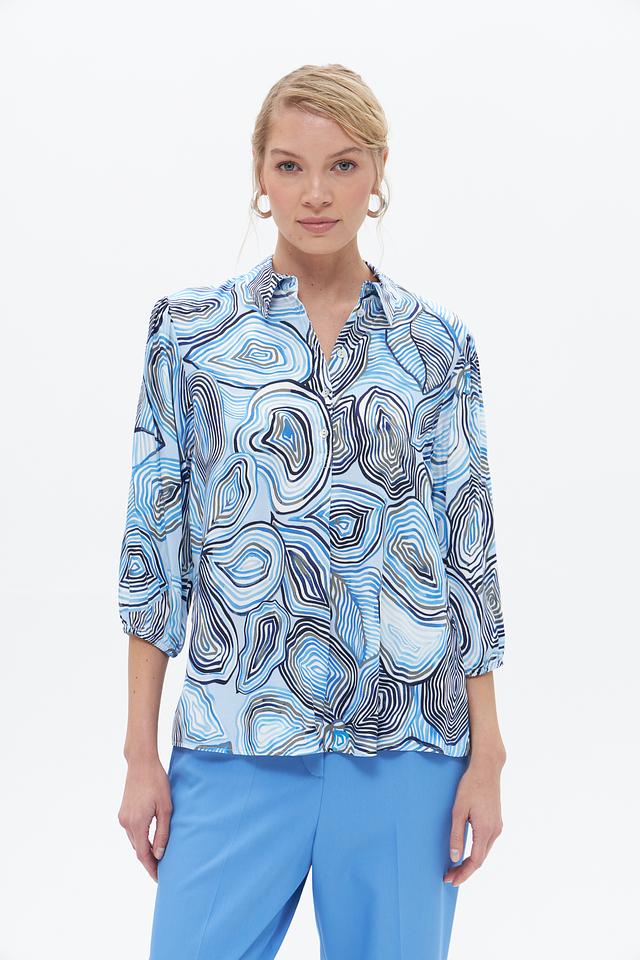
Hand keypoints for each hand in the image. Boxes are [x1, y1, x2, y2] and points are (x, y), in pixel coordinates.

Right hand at [118, 754, 172, 881]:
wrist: (141, 763)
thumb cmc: (157, 782)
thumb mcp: (166, 808)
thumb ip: (163, 833)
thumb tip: (159, 854)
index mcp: (137, 824)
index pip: (143, 854)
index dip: (151, 868)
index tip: (159, 879)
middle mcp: (126, 823)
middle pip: (137, 849)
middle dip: (149, 861)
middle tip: (162, 872)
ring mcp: (123, 817)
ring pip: (134, 841)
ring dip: (144, 850)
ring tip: (158, 858)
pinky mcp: (123, 812)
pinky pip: (132, 831)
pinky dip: (141, 839)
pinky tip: (150, 841)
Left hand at [443, 751, 504, 886]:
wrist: (487, 769)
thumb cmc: (470, 786)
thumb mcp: (458, 810)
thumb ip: (457, 834)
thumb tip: (455, 857)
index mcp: (485, 830)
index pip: (475, 861)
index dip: (463, 874)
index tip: (451, 881)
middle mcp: (495, 831)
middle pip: (481, 859)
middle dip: (465, 870)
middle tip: (449, 877)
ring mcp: (498, 826)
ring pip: (485, 851)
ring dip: (471, 861)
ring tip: (455, 867)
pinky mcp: (497, 821)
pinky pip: (487, 842)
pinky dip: (477, 851)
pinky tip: (467, 852)